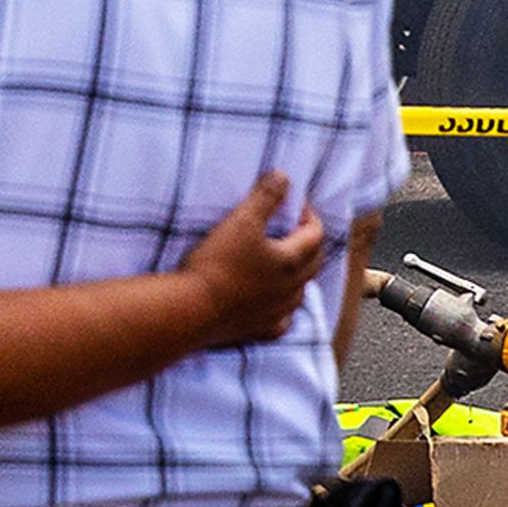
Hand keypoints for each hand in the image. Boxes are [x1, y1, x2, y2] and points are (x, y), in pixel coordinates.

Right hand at [178, 175, 331, 346]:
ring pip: (300, 292)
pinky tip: (273, 306)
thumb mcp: (240, 221)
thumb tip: (283, 177)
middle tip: (294, 229)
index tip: (294, 204)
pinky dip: (281, 310)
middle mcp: (291, 288)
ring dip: (298, 276)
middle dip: (309, 243)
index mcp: (290, 260)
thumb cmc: (217, 263)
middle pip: (313, 263)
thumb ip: (265, 197)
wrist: (193, 308)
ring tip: (285, 264)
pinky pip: (281, 321)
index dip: (308, 215)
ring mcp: (277, 311)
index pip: (314, 233)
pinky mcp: (260, 329)